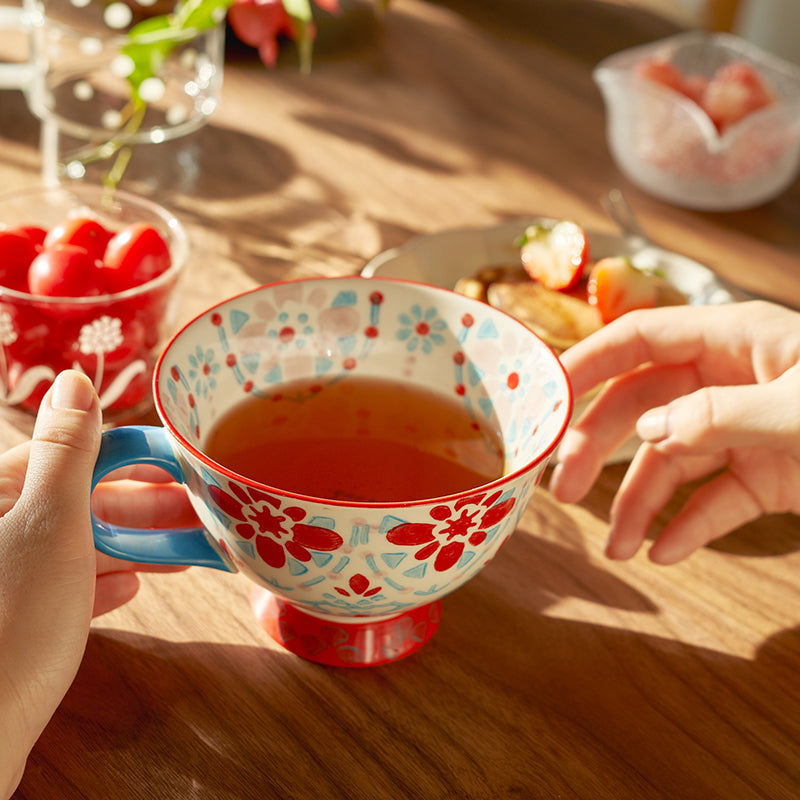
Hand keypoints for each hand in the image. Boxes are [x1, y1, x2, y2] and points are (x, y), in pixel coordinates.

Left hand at [1, 371, 192, 798]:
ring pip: (77, 546)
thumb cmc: (13, 623)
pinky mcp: (12, 619)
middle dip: (144, 509)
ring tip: (186, 549)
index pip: (72, 456)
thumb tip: (73, 380)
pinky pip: (62, 587)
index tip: (179, 463)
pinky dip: (100, 583)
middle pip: (80, 503)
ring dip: (133, 546)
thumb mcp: (50, 523)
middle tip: (201, 512)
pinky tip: (130, 588)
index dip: (131, 457)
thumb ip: (67, 452)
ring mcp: (6, 576)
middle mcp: (0, 529)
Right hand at [549, 301, 799, 564]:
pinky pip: (714, 501)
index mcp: (734, 341)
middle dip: (597, 450)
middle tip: (564, 491)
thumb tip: (649, 432)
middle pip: (640, 407)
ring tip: (619, 549)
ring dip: (638, 504)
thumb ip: (720, 414)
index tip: (545, 396)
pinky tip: (666, 552)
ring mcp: (744, 431)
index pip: (640, 340)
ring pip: (669, 462)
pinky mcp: (766, 477)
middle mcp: (730, 382)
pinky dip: (689, 527)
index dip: (588, 362)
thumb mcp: (798, 408)